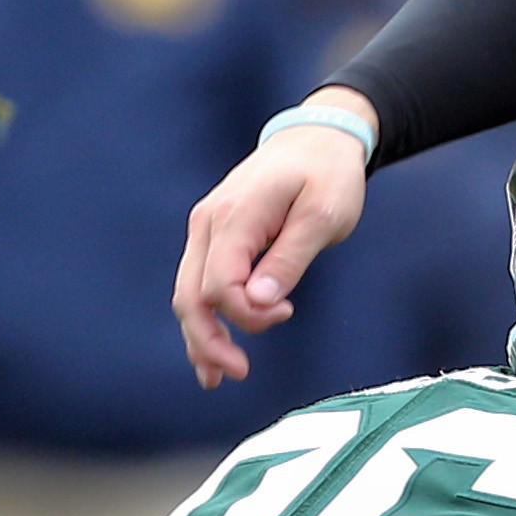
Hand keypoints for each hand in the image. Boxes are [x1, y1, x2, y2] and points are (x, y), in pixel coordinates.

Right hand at [174, 100, 374, 387]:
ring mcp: (207, 229)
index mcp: (234, 218)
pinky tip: (213, 348)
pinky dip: (205, 316)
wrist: (316, 138)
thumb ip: (290, 258)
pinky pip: (199, 282)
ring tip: (217, 376)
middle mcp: (209, 224)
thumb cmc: (327, 175)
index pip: (219, 285)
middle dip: (208, 340)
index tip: (287, 314)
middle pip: (190, 295)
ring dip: (201, 336)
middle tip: (237, 374)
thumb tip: (257, 302)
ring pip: (188, 293)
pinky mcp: (215, 235)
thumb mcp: (324, 215)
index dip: (245, 314)